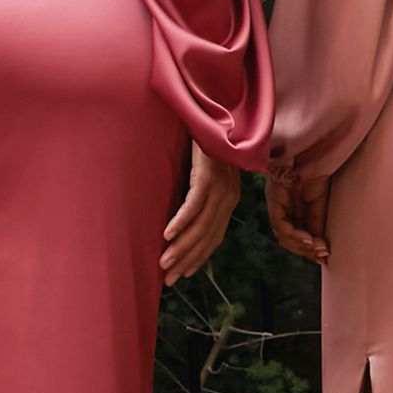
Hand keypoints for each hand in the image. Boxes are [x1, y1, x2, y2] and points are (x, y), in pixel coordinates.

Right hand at [160, 143, 239, 285]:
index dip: (198, 258)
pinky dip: (180, 222)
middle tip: (167, 279)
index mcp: (229, 200)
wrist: (212, 112)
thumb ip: (199, 194)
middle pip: (207, 238)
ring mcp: (221, 187)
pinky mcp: (208, 175)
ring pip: (200, 226)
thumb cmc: (205, 143)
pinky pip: (194, 204)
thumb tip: (182, 217)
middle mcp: (229, 197)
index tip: (181, 274)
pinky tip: (167, 236)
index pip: (214, 238)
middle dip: (186, 261)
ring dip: (181, 247)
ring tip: (163, 263)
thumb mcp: (205, 173)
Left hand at [266, 172, 329, 264]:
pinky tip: (310, 239)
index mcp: (293, 210)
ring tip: (318, 248)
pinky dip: (296, 235)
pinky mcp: (273, 200)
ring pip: (283, 236)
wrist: (311, 151)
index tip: (325, 257)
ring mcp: (276, 205)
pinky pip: (281, 225)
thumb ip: (317, 223)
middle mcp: (282, 209)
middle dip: (306, 251)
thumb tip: (321, 247)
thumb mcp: (319, 203)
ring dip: (301, 246)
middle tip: (323, 255)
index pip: (297, 237)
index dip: (309, 249)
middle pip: (288, 240)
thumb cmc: (316, 172)